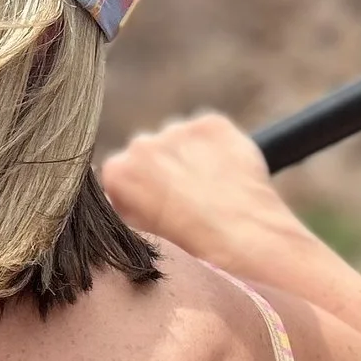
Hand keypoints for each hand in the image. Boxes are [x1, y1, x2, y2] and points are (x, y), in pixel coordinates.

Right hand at [99, 113, 299, 264]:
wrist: (242, 232)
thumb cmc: (192, 238)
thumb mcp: (143, 227)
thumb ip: (129, 200)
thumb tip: (129, 190)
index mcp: (117, 171)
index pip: (123, 168)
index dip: (142, 183)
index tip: (158, 196)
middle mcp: (141, 143)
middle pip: (150, 148)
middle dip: (165, 164)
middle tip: (187, 190)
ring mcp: (177, 128)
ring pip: (181, 138)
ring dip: (191, 153)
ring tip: (211, 182)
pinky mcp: (209, 122)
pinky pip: (209, 131)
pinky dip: (217, 145)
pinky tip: (226, 169)